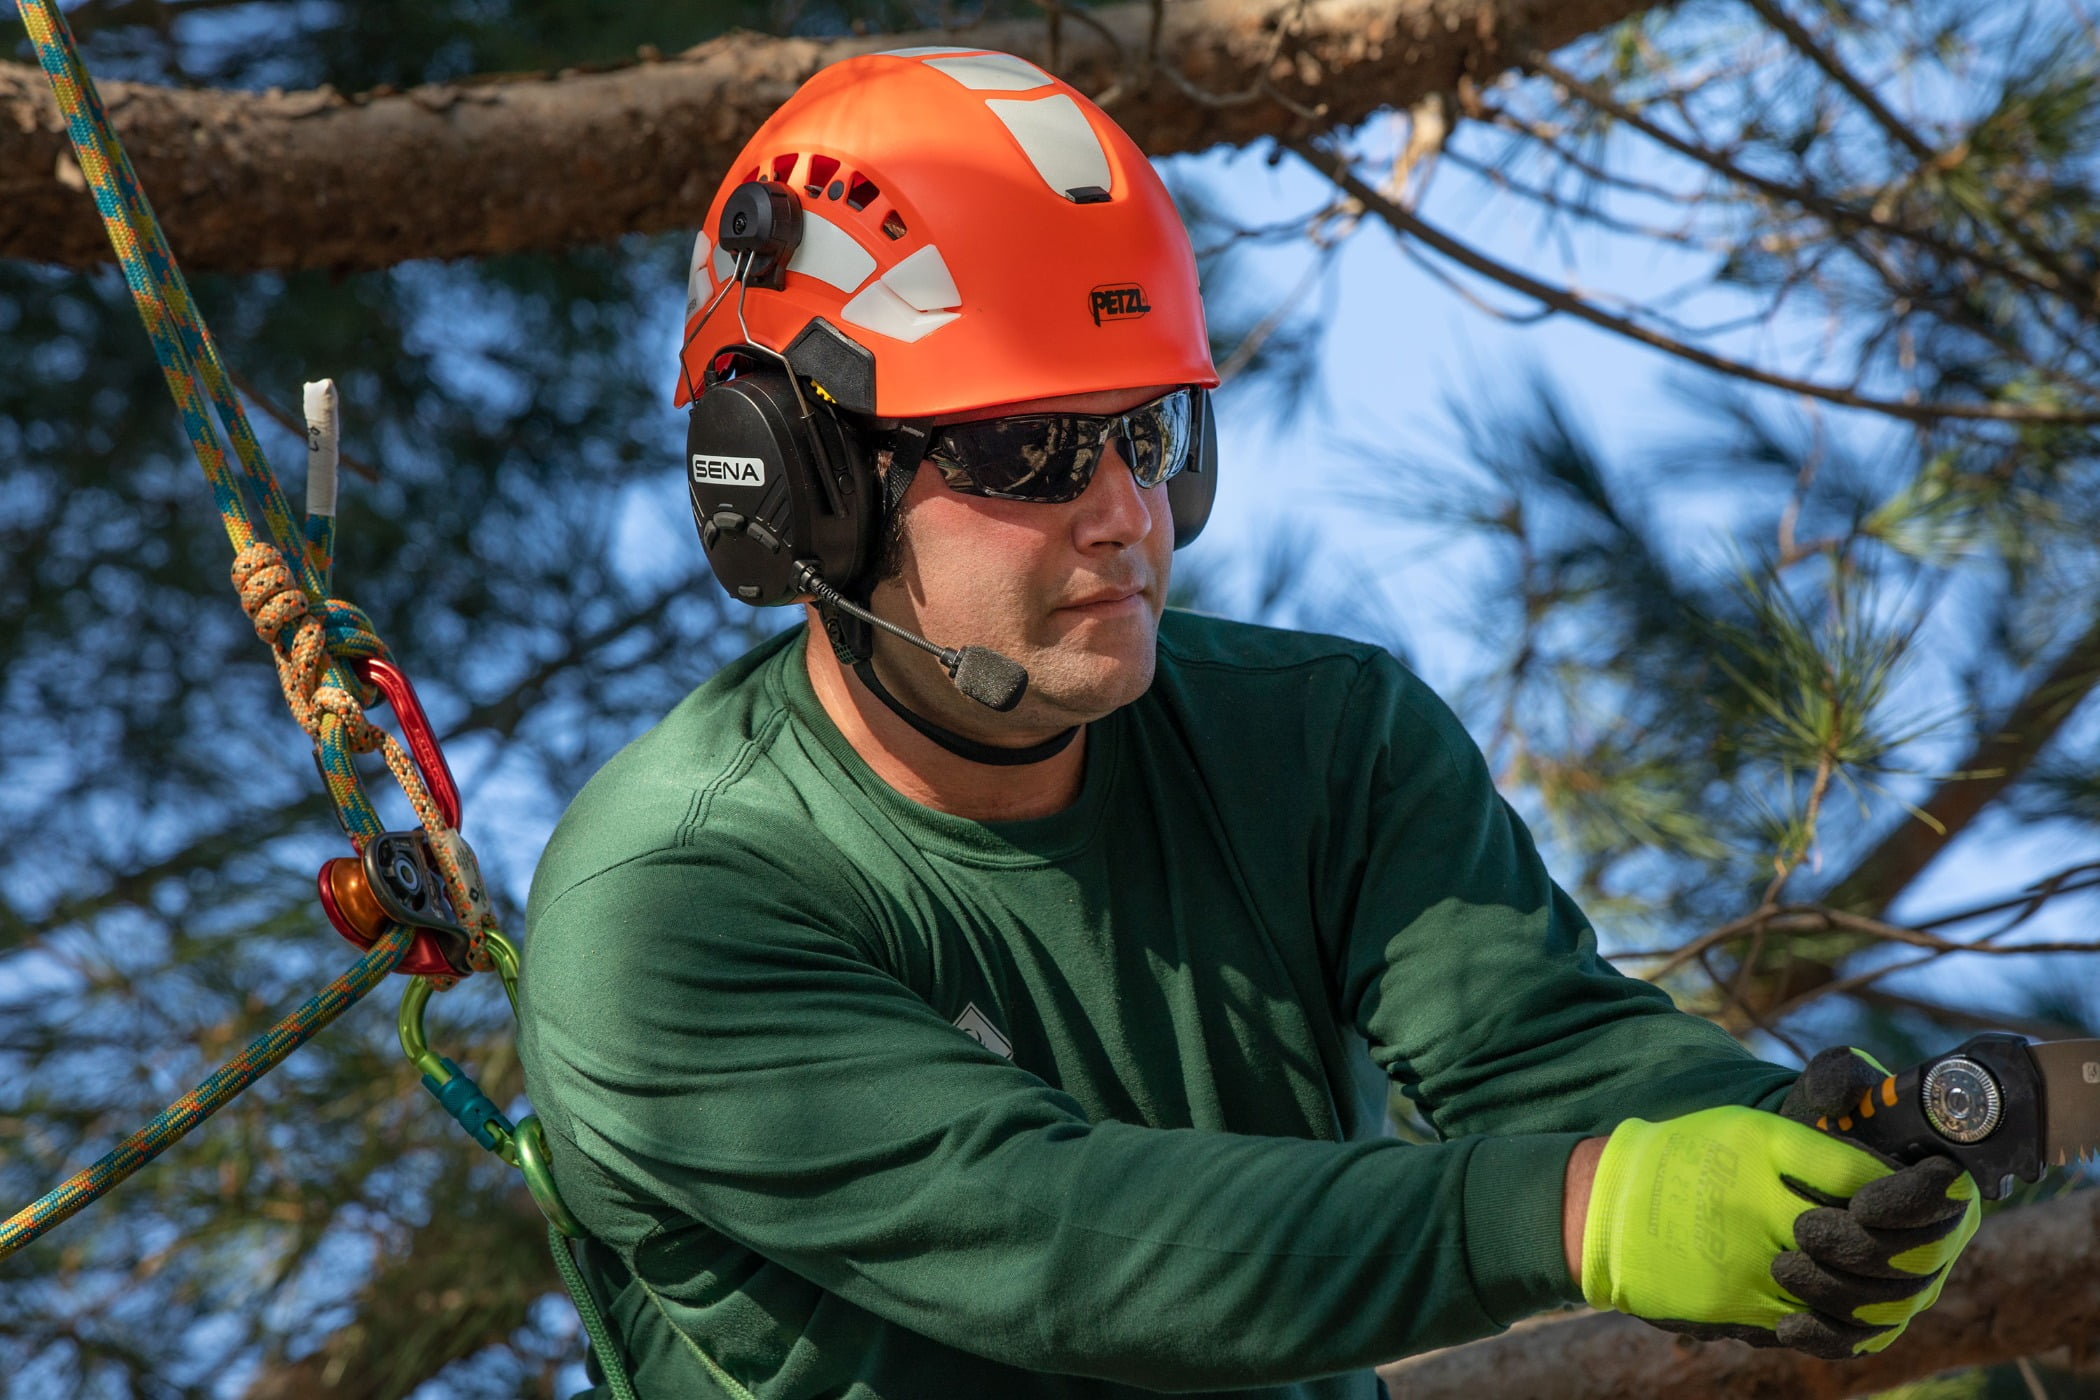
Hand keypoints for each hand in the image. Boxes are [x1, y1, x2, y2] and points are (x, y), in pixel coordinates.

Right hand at [1580, 1102, 1975, 1358]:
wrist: (1606, 1209)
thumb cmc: (1684, 1158)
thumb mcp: (1747, 1129)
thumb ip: (1815, 1138)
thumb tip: (1882, 1158)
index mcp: (1764, 1149)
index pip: (1865, 1176)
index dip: (1914, 1187)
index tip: (1946, 1183)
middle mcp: (1761, 1205)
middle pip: (1865, 1239)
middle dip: (1907, 1242)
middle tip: (1931, 1237)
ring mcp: (1750, 1261)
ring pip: (1846, 1290)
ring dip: (1878, 1285)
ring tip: (1890, 1273)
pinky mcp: (1738, 1306)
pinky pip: (1812, 1323)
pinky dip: (1839, 1318)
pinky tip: (1847, 1303)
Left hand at [1774, 1046, 1983, 1355]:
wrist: (1790, 1168)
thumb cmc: (1822, 1125)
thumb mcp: (1828, 1089)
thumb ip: (1838, 1076)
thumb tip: (1841, 1088)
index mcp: (1945, 1184)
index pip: (1948, 1202)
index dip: (1910, 1205)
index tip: (1861, 1202)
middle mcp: (1940, 1241)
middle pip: (1918, 1264)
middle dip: (1861, 1251)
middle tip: (1804, 1231)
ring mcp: (1912, 1285)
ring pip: (1889, 1308)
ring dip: (1837, 1294)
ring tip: (1783, 1266)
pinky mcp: (1877, 1318)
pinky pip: (1863, 1342)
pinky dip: (1828, 1338)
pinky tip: (1787, 1326)